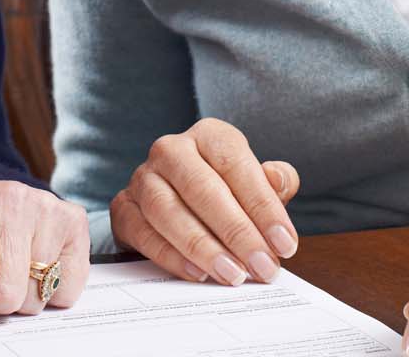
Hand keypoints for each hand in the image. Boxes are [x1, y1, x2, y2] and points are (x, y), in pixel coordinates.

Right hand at [109, 117, 300, 285]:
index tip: (285, 244)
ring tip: (233, 274)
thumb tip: (280, 179)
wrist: (176, 199)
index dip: (263, 206)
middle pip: (201, 188)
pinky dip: (171, 256)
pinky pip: (143, 233)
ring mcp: (142, 178)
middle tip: (261, 266)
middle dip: (236, 232)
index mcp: (208, 135)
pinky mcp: (124, 208)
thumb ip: (275, 181)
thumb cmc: (225, 190)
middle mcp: (170, 150)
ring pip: (167, 211)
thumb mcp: (255, 181)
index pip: (235, 164)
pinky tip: (199, 273)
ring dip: (203, 247)